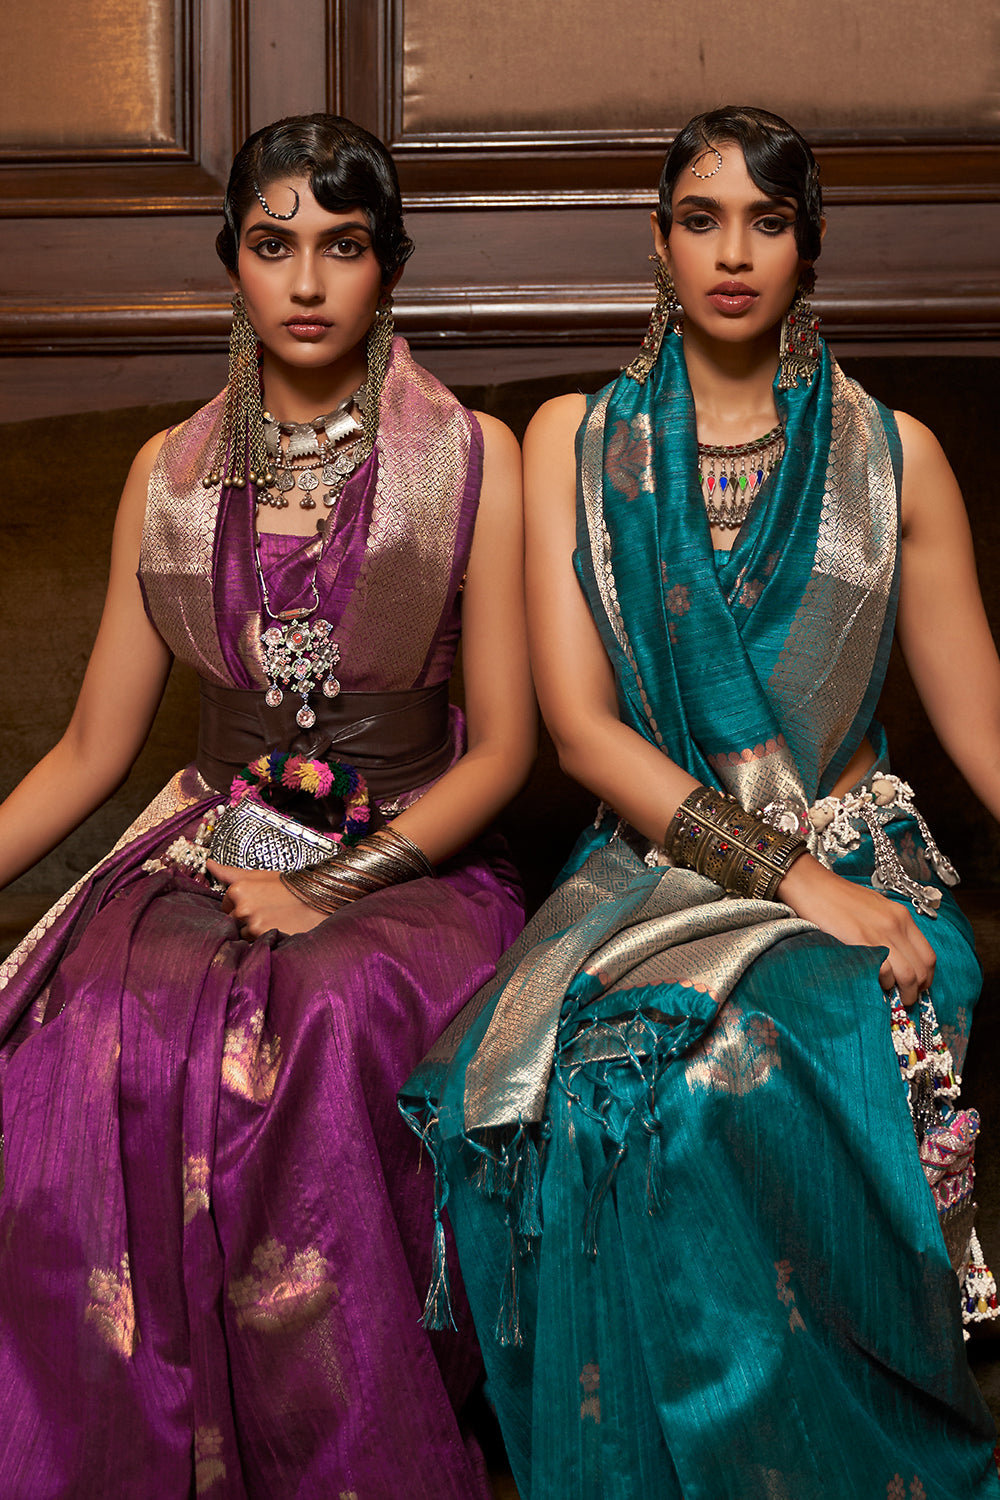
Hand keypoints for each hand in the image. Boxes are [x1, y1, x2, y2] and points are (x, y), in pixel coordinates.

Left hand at [205, 860, 326, 939]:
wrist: (316, 898)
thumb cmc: (289, 887)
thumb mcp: (260, 875)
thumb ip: (230, 872)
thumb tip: (208, 864)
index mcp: (238, 889)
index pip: (226, 904)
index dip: (240, 904)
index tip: (257, 901)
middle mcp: (242, 907)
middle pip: (233, 920)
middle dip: (246, 918)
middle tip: (267, 911)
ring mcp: (251, 924)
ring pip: (242, 933)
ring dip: (254, 930)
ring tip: (273, 919)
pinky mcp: (262, 937)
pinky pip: (253, 942)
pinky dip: (263, 938)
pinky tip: (276, 928)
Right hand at [777, 853, 934, 1007]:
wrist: (812, 885)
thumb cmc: (838, 897)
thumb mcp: (874, 908)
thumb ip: (889, 929)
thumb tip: (897, 958)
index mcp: (901, 916)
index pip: (928, 956)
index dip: (926, 978)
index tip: (917, 987)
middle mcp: (896, 924)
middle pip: (921, 969)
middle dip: (917, 990)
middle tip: (907, 999)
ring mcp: (879, 933)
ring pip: (907, 975)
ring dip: (904, 993)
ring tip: (895, 1000)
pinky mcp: (860, 941)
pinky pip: (884, 972)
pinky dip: (883, 984)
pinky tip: (875, 984)